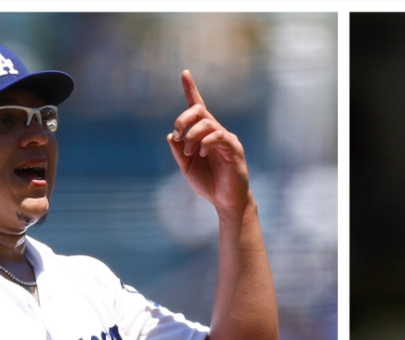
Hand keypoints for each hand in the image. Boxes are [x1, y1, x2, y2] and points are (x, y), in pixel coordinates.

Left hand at [167, 70, 250, 214]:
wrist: (225, 201)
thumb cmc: (208, 183)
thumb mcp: (186, 167)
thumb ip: (178, 151)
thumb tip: (170, 135)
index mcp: (203, 134)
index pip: (197, 107)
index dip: (191, 89)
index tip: (184, 73)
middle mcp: (216, 132)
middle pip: (199, 111)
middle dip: (183, 119)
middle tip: (177, 135)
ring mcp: (226, 139)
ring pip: (207, 123)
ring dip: (192, 136)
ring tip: (189, 152)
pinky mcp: (234, 149)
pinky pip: (219, 136)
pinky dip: (206, 142)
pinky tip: (202, 153)